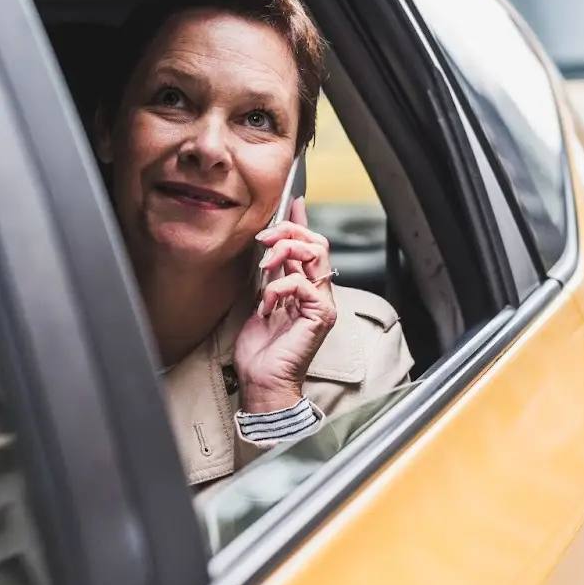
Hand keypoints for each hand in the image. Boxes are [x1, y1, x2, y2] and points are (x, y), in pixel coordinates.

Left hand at [233, 197, 337, 413]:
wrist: (262, 382)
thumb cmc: (261, 352)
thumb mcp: (260, 302)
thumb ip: (269, 276)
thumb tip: (267, 250)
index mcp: (306, 289)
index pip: (310, 246)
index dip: (301, 222)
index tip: (292, 203)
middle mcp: (318, 293)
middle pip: (317, 242)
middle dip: (289, 232)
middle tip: (265, 238)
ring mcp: (322, 304)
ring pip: (315, 253)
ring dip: (284, 252)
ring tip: (264, 268)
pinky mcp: (320, 314)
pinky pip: (301, 282)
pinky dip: (277, 288)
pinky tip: (267, 306)